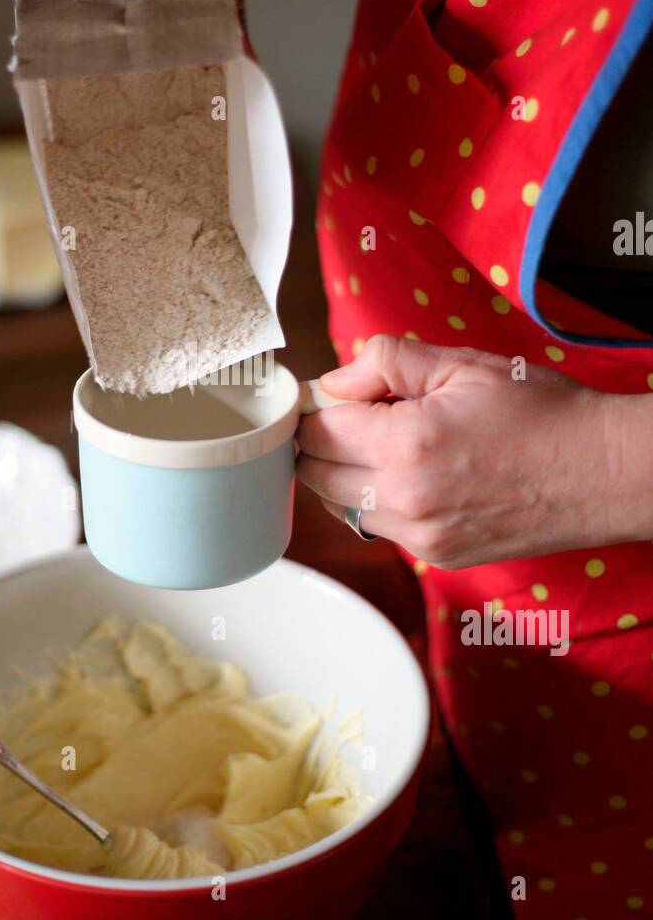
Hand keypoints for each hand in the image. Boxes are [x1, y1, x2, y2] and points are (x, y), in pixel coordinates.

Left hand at [296, 335, 645, 569]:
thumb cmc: (542, 413)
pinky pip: (380, 527)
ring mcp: (421, 536)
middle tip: (362, 416)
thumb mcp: (463, 365)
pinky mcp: (437, 556)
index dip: (319, 408)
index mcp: (406, 445)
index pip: (316, 433)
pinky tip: (422, 474)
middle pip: (315, 474)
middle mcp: (405, 500)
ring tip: (395, 444)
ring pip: (341, 506)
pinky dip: (382, 501)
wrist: (603, 472)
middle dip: (326, 442)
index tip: (337, 395)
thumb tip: (335, 381)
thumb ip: (387, 363)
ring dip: (349, 474)